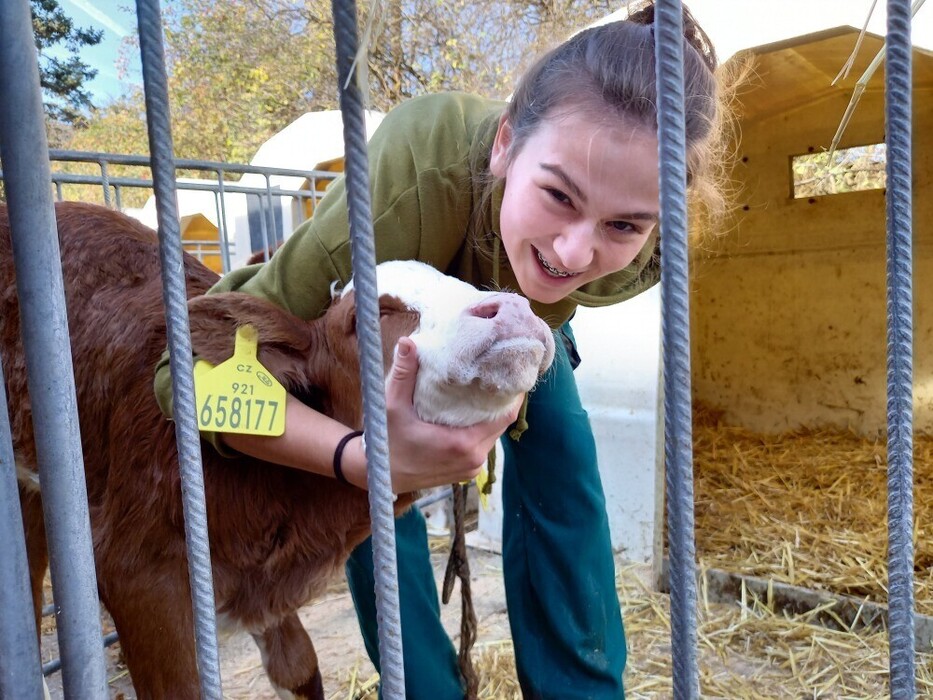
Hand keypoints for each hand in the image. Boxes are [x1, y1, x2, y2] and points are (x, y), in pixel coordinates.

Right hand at [382, 337, 520, 492]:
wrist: (378, 475)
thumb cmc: (385, 441)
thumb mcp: (392, 406)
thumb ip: (402, 374)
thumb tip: (407, 342)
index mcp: (462, 444)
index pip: (504, 416)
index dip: (513, 394)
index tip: (512, 372)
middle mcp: (473, 458)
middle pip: (502, 424)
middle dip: (503, 400)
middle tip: (500, 373)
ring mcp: (470, 468)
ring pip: (494, 435)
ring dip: (493, 414)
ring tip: (490, 389)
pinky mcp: (466, 472)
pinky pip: (484, 446)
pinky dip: (484, 428)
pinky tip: (477, 411)